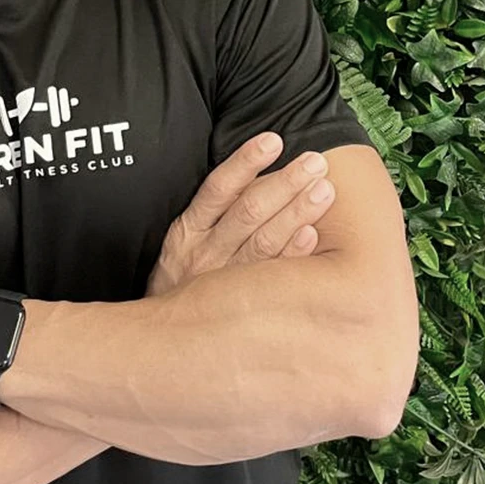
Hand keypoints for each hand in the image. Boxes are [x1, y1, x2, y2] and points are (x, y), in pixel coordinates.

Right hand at [145, 132, 334, 296]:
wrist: (160, 343)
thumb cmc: (181, 283)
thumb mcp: (181, 244)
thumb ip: (211, 215)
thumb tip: (252, 176)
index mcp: (188, 230)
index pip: (219, 188)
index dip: (245, 162)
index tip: (273, 140)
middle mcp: (204, 253)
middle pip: (248, 211)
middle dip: (284, 183)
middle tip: (316, 163)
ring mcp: (223, 282)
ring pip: (263, 241)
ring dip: (296, 212)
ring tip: (324, 189)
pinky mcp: (237, 305)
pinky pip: (270, 277)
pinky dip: (292, 255)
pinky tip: (313, 236)